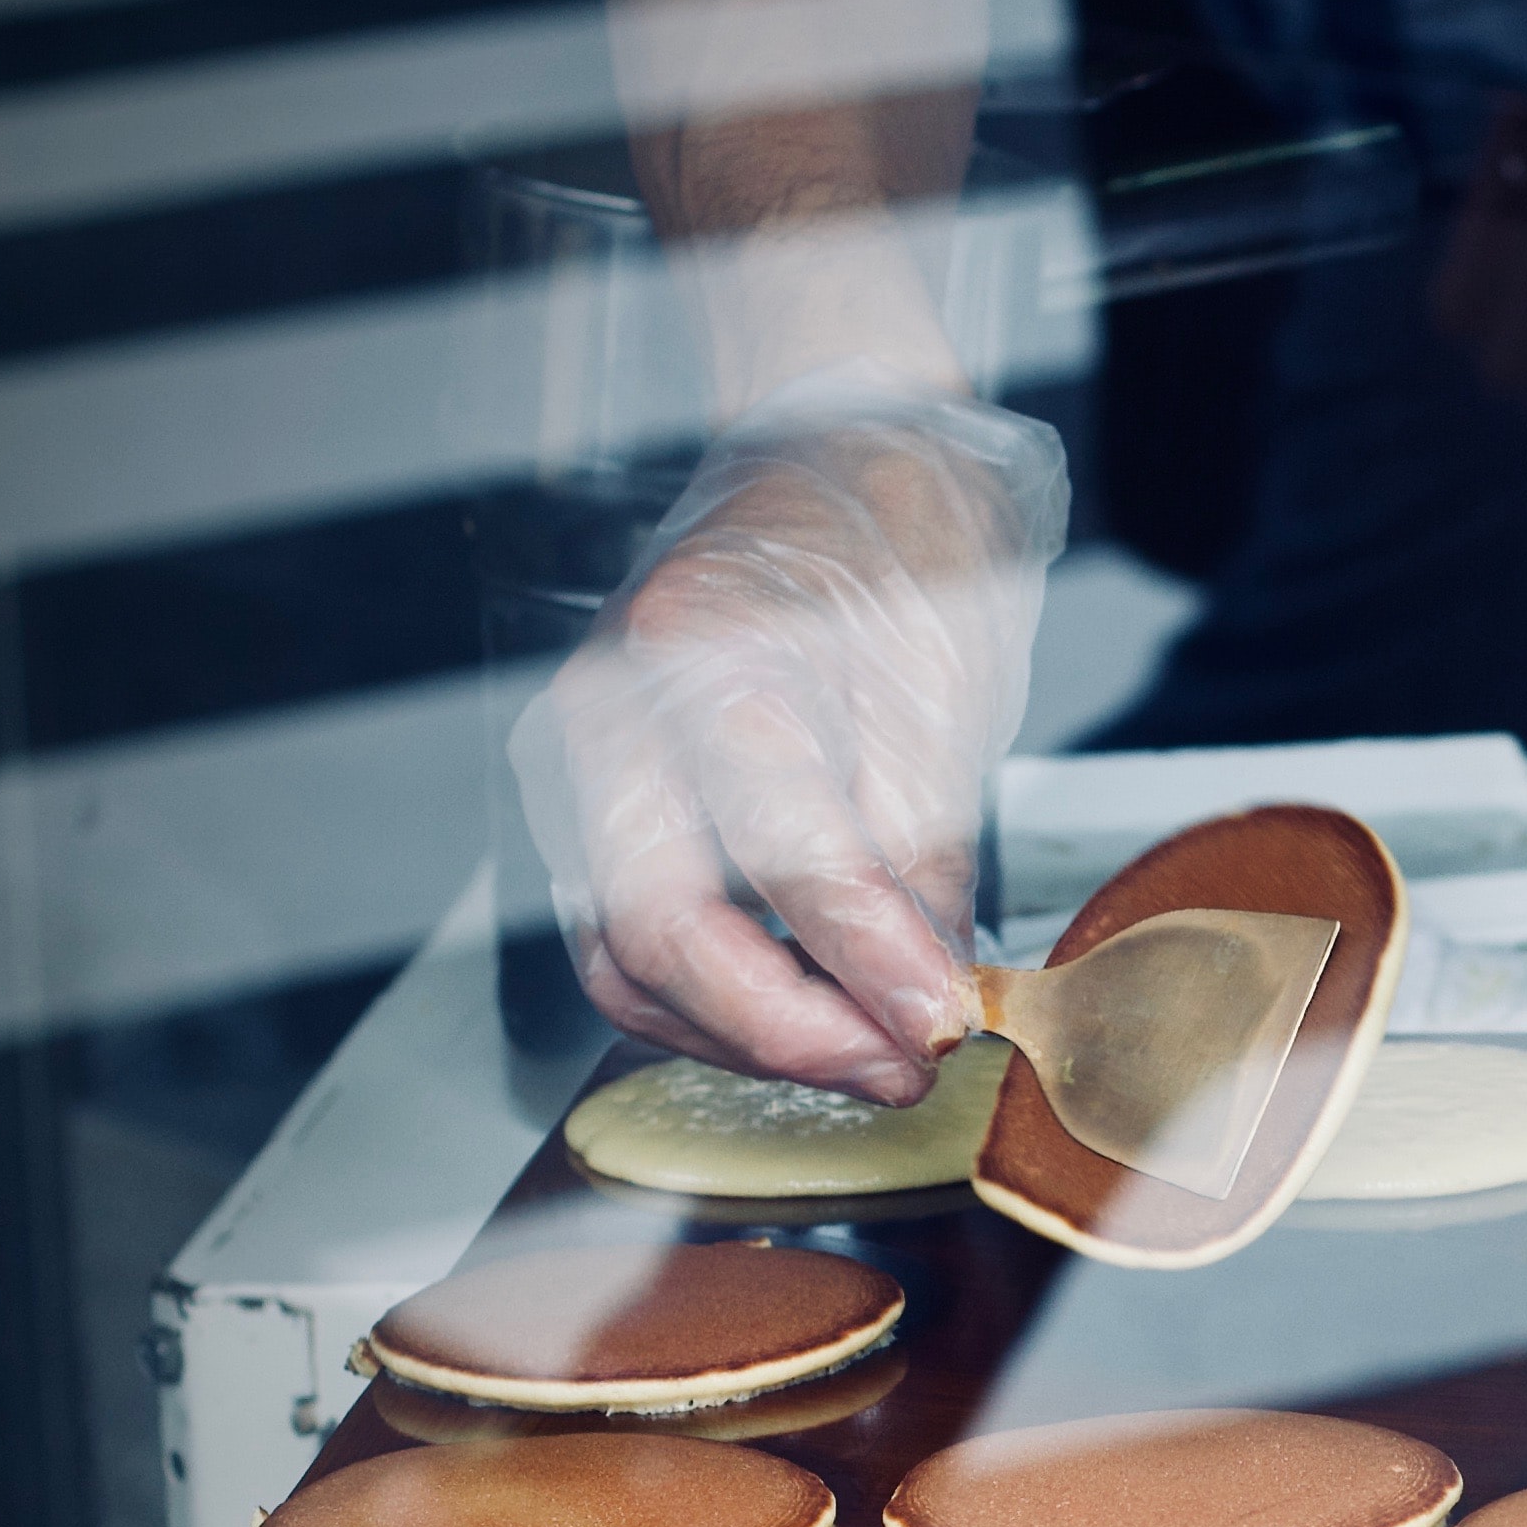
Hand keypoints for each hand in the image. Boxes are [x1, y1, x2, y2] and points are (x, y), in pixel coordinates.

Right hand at [511, 379, 1064, 1097]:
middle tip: (900, 1064)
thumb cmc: (890, 553)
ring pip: (622, 956)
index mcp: (711, 652)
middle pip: (660, 928)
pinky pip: (623, 938)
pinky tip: (805, 1015)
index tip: (943, 1023)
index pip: (781, 850)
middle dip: (787, 1030)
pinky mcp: (589, 802)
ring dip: (743, 1036)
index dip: (867, 962)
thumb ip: (924, 856)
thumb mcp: (942, 696)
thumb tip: (931, 995)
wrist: (827, 462)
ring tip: (865, 1056)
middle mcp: (614, 707)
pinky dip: (708, 1001)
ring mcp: (582, 757)